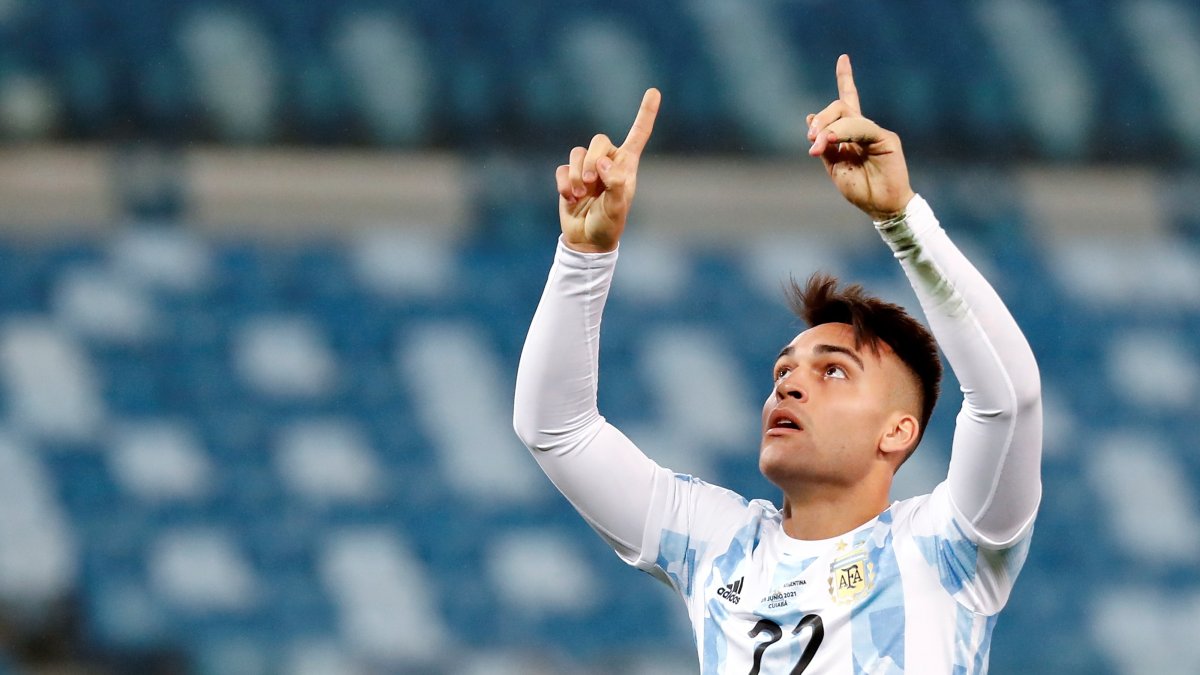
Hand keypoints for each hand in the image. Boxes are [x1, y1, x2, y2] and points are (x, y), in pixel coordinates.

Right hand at [556, 88, 660, 252]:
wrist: (587, 239)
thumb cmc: (609, 224)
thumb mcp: (617, 208)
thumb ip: (615, 185)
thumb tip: (603, 164)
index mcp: (627, 165)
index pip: (638, 134)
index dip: (646, 113)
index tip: (654, 91)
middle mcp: (608, 162)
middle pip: (598, 141)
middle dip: (591, 160)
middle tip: (590, 183)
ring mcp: (587, 168)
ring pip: (577, 153)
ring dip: (576, 175)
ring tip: (580, 195)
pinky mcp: (569, 176)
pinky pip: (562, 168)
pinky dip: (564, 183)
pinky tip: (570, 198)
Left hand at [807, 55, 914, 220]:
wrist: (882, 207)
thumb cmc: (861, 189)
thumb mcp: (835, 167)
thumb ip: (826, 144)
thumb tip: (811, 118)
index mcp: (852, 134)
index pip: (848, 100)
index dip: (846, 78)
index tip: (843, 57)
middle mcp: (865, 129)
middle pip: (841, 107)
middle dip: (822, 119)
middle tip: (810, 139)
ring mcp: (876, 132)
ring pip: (848, 116)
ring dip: (828, 129)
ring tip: (817, 147)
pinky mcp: (886, 139)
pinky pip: (861, 128)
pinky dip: (842, 132)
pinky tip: (830, 141)